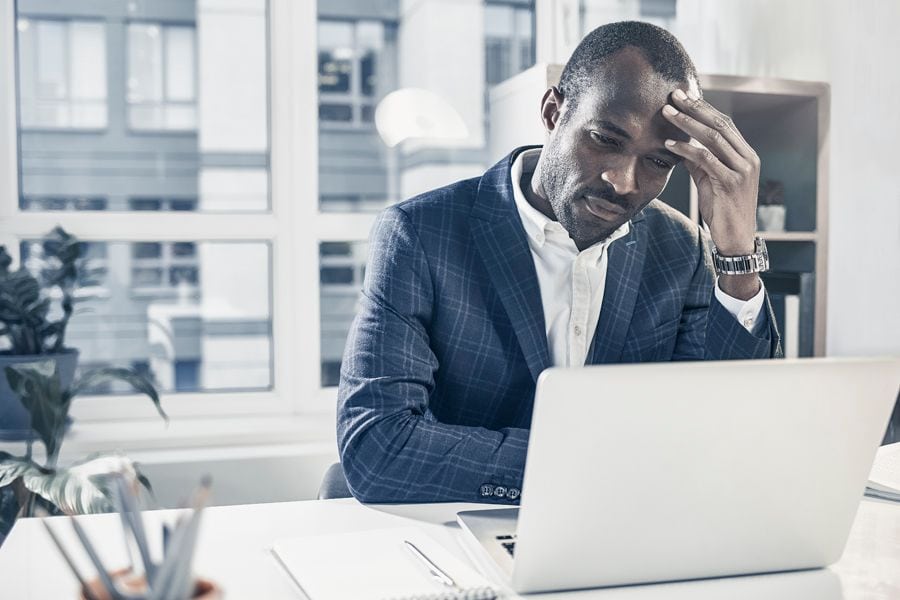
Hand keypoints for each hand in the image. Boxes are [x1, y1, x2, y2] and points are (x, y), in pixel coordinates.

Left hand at [661, 88, 759, 256]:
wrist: (736, 239)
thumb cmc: (722, 210)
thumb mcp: (709, 180)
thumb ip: (699, 161)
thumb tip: (680, 143)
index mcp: (746, 154)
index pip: (724, 123)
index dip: (703, 108)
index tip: (683, 97)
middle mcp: (748, 158)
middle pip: (720, 124)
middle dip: (695, 108)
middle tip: (673, 96)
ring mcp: (742, 170)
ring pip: (714, 138)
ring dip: (687, 124)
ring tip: (668, 114)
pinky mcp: (731, 183)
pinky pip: (706, 160)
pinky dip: (687, 150)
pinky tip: (670, 145)